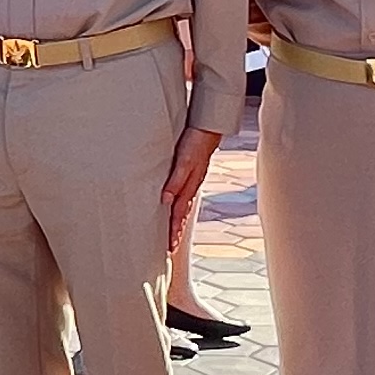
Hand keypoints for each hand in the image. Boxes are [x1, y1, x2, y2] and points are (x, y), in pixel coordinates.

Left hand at [162, 123, 220, 243]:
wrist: (209, 125)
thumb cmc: (195, 142)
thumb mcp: (184, 161)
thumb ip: (175, 180)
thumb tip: (165, 201)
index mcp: (189, 186)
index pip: (178, 214)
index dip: (173, 230)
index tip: (169, 248)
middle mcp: (191, 186)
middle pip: (181, 213)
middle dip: (176, 231)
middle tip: (170, 248)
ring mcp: (193, 180)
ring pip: (183, 205)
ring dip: (178, 221)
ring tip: (173, 235)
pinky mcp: (192, 172)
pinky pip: (184, 195)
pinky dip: (180, 206)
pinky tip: (176, 207)